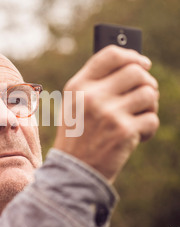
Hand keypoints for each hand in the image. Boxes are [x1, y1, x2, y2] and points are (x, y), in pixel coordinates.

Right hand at [53, 45, 159, 182]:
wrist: (73, 171)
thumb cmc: (77, 135)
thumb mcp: (75, 105)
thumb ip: (96, 84)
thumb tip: (134, 66)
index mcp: (79, 86)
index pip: (111, 55)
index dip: (132, 56)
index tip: (142, 63)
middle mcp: (93, 96)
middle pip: (136, 72)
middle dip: (147, 83)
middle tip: (146, 94)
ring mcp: (109, 113)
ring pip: (149, 94)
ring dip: (150, 105)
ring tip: (140, 116)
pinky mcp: (124, 131)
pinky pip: (152, 118)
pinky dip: (149, 128)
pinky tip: (138, 135)